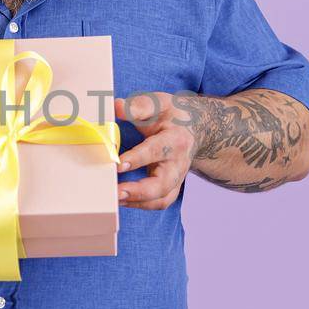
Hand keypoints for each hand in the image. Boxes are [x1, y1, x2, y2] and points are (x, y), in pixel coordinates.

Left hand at [114, 92, 195, 209]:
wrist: (193, 128)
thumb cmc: (171, 115)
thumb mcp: (158, 103)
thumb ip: (138, 106)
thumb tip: (116, 107)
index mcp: (176, 139)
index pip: (156, 150)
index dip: (138, 158)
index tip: (119, 163)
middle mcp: (179, 163)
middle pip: (163, 184)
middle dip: (139, 191)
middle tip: (116, 192)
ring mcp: (177, 178)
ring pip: (162, 199)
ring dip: (138, 202)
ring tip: (115, 199)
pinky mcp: (171, 187)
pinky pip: (159, 202)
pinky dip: (141, 205)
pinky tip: (121, 201)